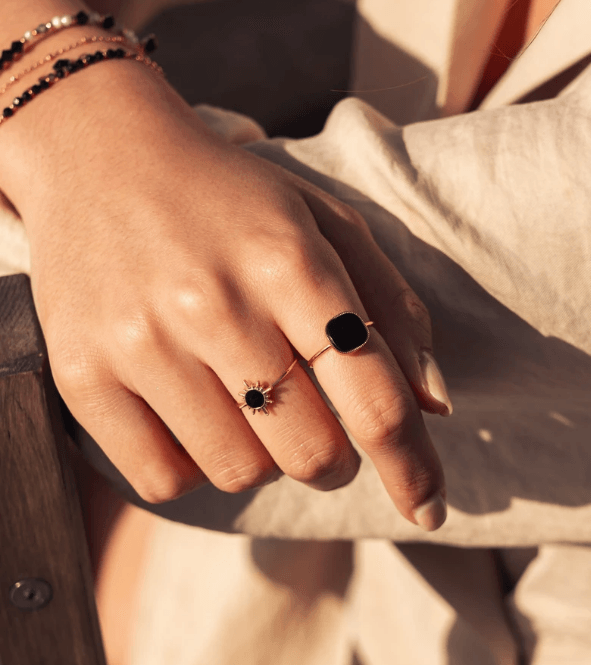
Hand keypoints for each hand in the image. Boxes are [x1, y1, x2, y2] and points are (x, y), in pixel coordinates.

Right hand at [0, 60, 449, 530]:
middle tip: (317, 426)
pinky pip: (165, 480)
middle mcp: (213, 304)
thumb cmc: (230, 199)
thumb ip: (391, 308)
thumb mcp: (325, 223)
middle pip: (311, 453)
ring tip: (244, 403)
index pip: (373, 399)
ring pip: (241, 473)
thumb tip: (434, 408)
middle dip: (333, 459)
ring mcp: (140, 343)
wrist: (99, 154)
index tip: (429, 510)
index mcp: (289, 261)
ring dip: (263, 458)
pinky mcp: (82, 376)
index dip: (413, 470)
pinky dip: (194, 467)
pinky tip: (193, 418)